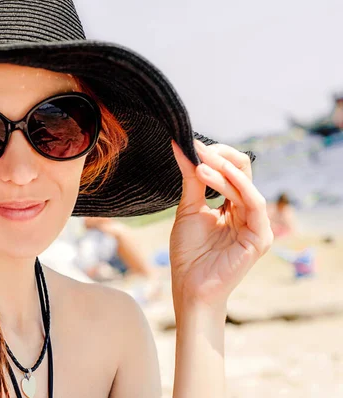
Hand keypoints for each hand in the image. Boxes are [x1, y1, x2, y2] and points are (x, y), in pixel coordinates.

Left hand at [169, 140, 272, 315]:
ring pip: (245, 185)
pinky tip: (213, 175)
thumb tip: (181, 146)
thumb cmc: (189, 253)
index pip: (231, 170)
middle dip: (219, 157)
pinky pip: (254, 203)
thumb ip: (191, 179)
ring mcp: (256, 224)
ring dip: (222, 170)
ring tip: (200, 163)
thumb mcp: (189, 209)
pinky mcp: (260, 236)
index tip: (191, 144)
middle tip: (196, 148)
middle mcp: (247, 212)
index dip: (215, 156)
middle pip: (243, 172)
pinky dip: (236, 185)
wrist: (189, 286)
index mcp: (233, 206)